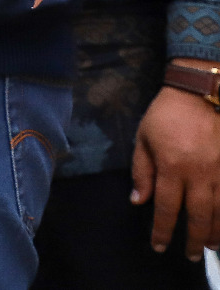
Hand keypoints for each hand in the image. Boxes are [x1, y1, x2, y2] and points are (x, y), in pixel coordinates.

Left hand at [130, 69, 219, 259]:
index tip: (158, 246)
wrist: (199, 94)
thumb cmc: (166, 115)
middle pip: (197, 215)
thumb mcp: (143, 139)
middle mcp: (199, 173)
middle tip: (189, 255)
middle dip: (192, 239)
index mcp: (172, 167)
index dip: (162, 230)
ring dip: (215, 231)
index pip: (165, 207)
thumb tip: (138, 201)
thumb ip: (142, 171)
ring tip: (210, 247)